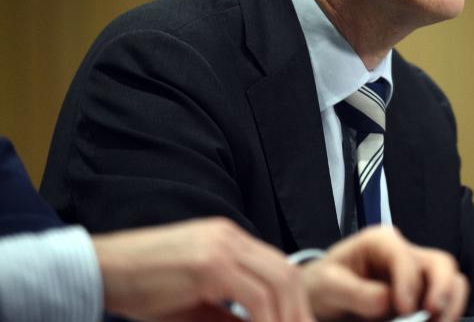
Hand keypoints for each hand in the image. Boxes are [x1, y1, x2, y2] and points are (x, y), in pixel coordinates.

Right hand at [92, 217, 311, 321]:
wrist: (99, 270)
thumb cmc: (142, 288)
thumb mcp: (195, 302)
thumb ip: (228, 314)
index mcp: (230, 239)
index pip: (279, 268)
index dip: (295, 302)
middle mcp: (231, 236)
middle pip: (286, 274)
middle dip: (299, 311)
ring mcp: (222, 246)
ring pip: (277, 283)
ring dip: (286, 318)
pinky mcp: (210, 264)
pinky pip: (255, 295)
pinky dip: (267, 319)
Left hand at [301, 225, 468, 321]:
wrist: (322, 297)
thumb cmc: (323, 284)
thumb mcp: (328, 285)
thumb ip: (355, 292)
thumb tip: (388, 302)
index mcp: (380, 242)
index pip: (405, 257)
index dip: (408, 283)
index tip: (403, 309)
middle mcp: (404, 254)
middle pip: (440, 263)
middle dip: (443, 289)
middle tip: (433, 313)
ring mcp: (416, 275)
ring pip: (451, 280)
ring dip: (450, 303)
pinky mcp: (421, 296)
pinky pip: (446, 300)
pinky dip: (446, 313)